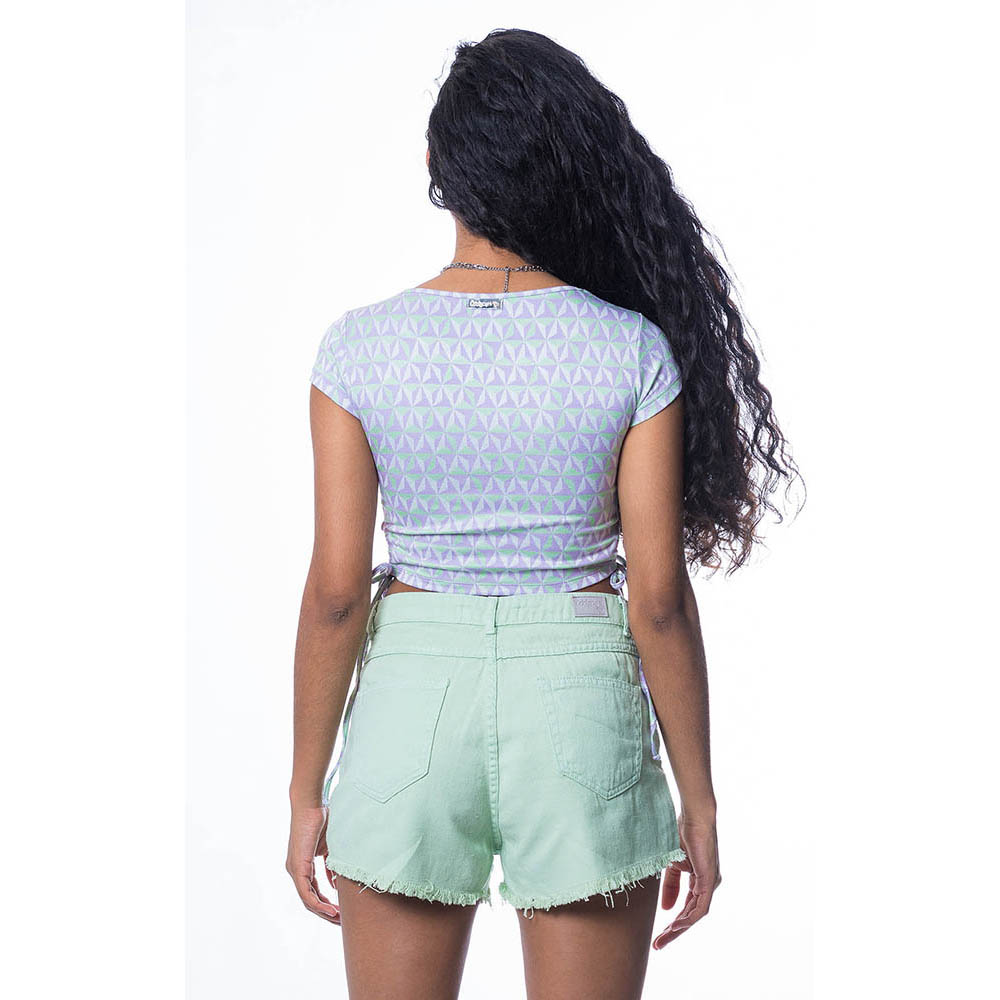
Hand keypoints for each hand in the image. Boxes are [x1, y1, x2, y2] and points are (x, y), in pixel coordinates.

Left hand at [285, 803, 340, 924]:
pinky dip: (318, 903)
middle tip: (341, 922)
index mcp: (302, 865)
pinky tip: (330, 910)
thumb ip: (331, 865)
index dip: (326, 903)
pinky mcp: (297, 867)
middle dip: (326, 912)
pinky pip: (306, 893)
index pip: (313, 891)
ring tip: (338, 920)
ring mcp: (295, 870)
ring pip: (307, 900)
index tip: (341, 911)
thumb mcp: (329, 847)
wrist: (310, 805)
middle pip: (310, 900)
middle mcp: (296, 870)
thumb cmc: (322, 819)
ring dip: (323, 912)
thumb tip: (336, 882)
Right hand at [652, 815, 720, 948]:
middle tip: (659, 944)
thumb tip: (667, 909)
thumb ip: (670, 885)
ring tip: (663, 937)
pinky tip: (675, 924)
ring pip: (695, 915)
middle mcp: (708, 885)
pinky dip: (688, 917)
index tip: (658, 935)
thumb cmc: (684, 834)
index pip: (687, 908)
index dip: (673, 922)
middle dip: (674, 931)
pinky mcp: (709, 881)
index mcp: (701, 881)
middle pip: (691, 916)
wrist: (694, 816)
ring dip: (679, 928)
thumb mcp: (673, 864)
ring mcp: (710, 884)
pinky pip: (700, 906)